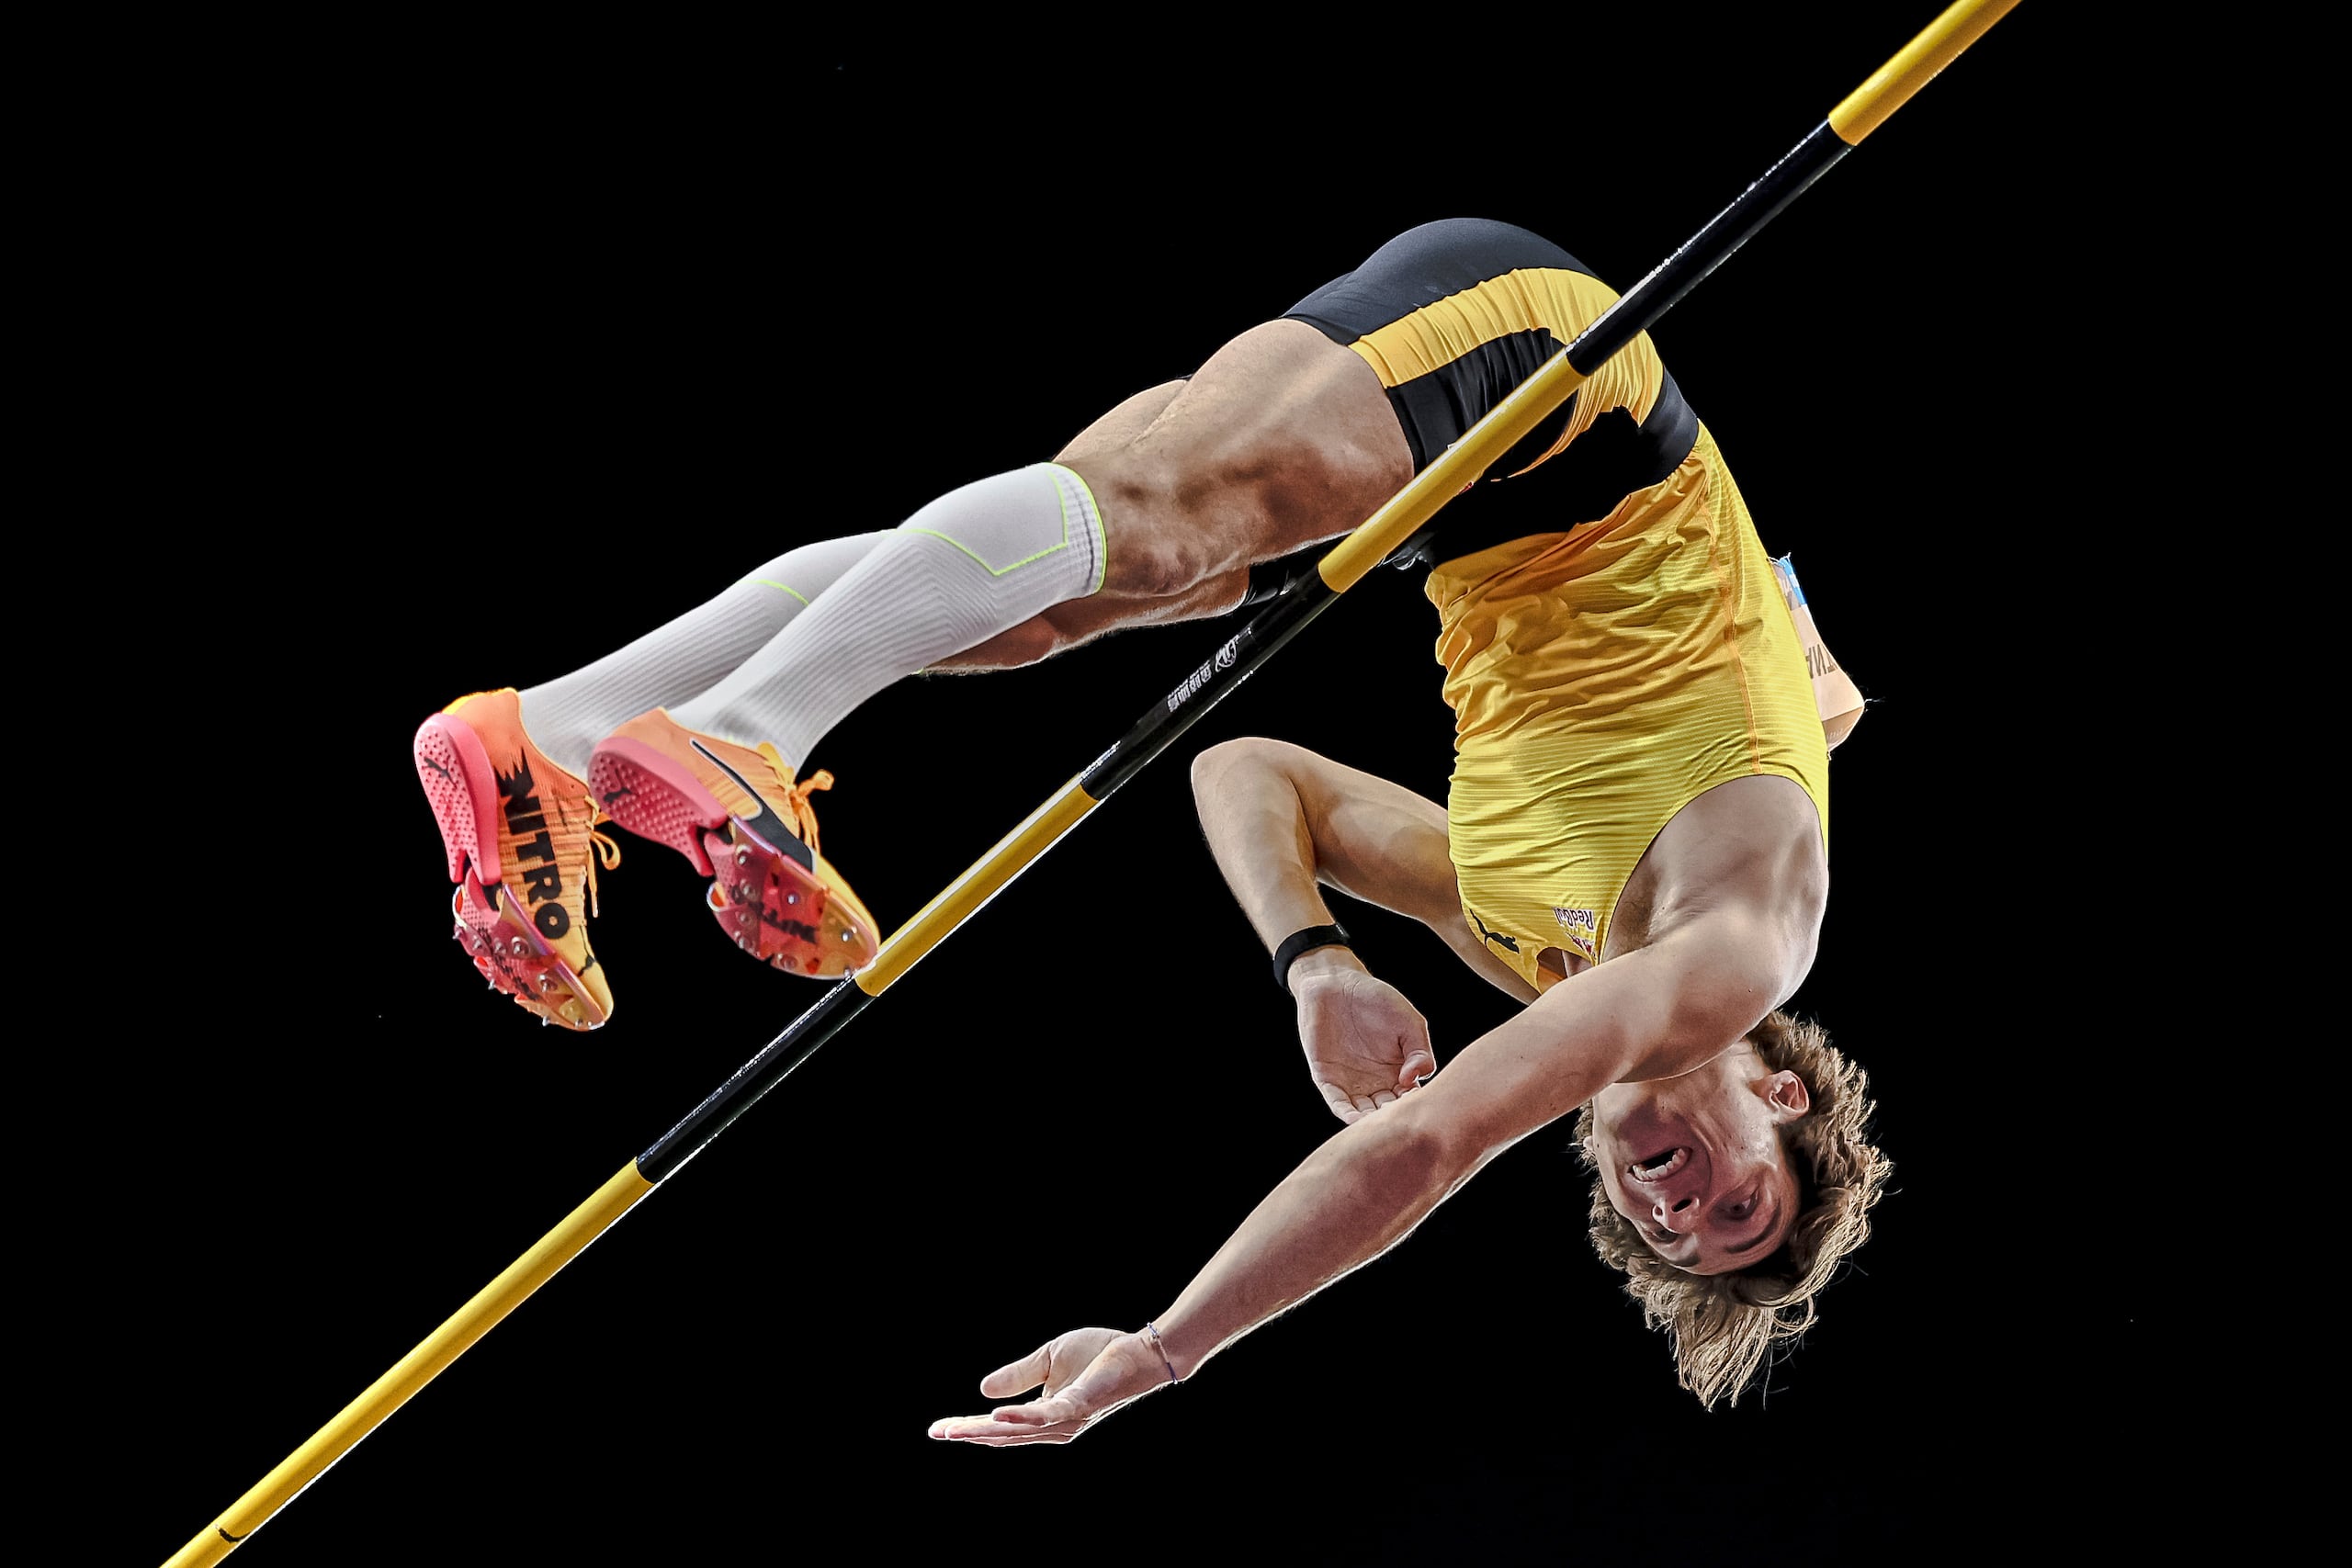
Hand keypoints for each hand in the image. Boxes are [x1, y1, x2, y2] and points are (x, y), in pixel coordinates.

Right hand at [928, 1327, 1172, 1446]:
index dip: (968, 1427)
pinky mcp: (1080, 1404)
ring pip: (1019, 1431)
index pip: (999, 1426)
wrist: (1138, 1350)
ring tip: (955, 1430)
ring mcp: (1067, 1419)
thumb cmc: (1098, 1355)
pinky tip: (997, 1415)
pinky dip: (1020, 1417)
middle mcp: (1054, 1427)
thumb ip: (1018, 1376)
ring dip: (985, 1430)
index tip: (938, 1429)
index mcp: (1044, 1417)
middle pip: (1003, 1435)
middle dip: (968, 1435)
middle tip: (937, 1433)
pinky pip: (1047, 1415)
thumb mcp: (1048, 1360)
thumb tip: (981, 1391)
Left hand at [1291, 963, 1435, 1123]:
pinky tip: (1356, 1120)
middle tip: (1401, 1122)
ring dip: (1370, 1121)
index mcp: (1399, 1073)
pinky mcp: (1327, 1078)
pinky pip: (1337, 1102)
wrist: (1336, 983)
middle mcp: (1376, 1083)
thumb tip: (1416, 1079)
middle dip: (1394, 1119)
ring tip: (1379, 1125)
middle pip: (1388, 1112)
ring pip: (1363, 1112)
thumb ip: (1420, 1050)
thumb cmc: (1377, 1000)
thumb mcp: (1409, 1022)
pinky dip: (1346, 1113)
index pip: (1410, 1099)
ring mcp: (1351, 1083)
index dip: (1415, 1106)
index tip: (1421, 1109)